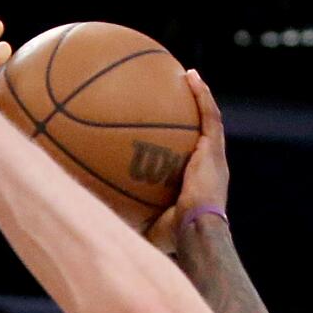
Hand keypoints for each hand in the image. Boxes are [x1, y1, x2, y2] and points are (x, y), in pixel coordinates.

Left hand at [147, 70, 229, 253]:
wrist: (197, 231)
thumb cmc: (174, 236)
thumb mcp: (148, 227)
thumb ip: (130, 219)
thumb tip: (98, 219)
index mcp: (199, 184)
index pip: (192, 158)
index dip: (184, 144)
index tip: (169, 133)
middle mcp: (210, 167)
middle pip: (202, 135)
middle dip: (192, 115)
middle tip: (178, 97)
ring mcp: (215, 157)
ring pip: (209, 120)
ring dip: (200, 97)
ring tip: (188, 76)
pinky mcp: (215, 149)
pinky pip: (209, 115)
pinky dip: (201, 95)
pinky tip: (190, 76)